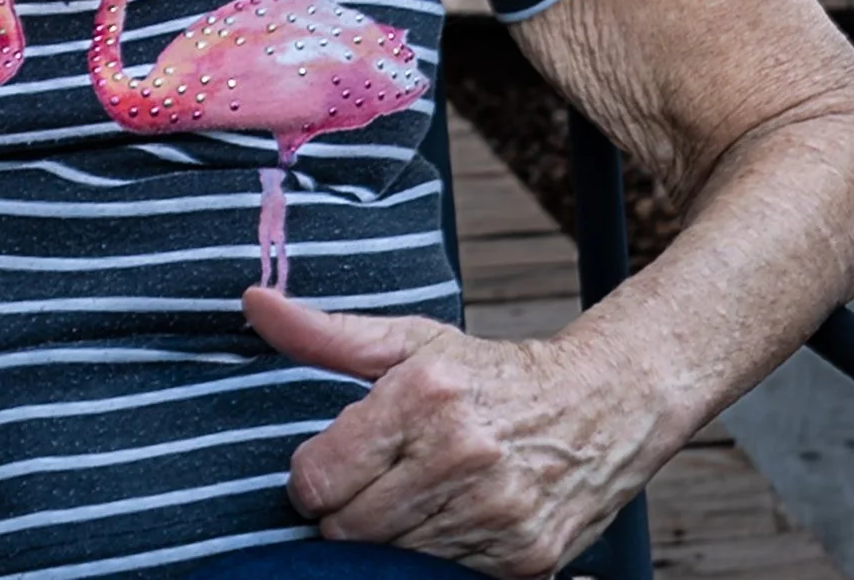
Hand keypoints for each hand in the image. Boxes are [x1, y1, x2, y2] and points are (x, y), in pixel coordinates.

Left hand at [244, 284, 656, 579]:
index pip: (316, 480)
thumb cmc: (488, 375)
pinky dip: (436, 558)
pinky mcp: (525, 561)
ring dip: (392, 537)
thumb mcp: (409, 341)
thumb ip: (324, 334)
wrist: (600, 408)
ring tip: (418, 496)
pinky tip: (452, 520)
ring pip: (392, 560)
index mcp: (424, 395)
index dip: (314, 478)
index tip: (334, 463)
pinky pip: (443, 579)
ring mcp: (497, 514)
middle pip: (348, 530)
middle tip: (377, 482)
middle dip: (348, 511)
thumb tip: (253, 301)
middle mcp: (462, 456)